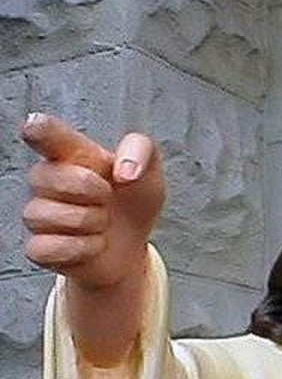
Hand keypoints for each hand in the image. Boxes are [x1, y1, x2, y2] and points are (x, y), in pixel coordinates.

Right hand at [21, 113, 164, 288]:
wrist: (133, 246)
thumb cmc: (131, 202)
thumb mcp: (148, 171)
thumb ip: (141, 150)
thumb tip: (125, 170)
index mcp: (71, 154)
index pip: (42, 132)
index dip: (37, 130)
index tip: (36, 129)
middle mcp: (48, 180)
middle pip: (46, 175)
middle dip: (90, 189)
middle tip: (108, 197)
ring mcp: (40, 214)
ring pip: (46, 215)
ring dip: (89, 222)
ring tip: (102, 222)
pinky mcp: (40, 247)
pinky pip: (47, 247)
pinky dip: (81, 249)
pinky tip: (93, 243)